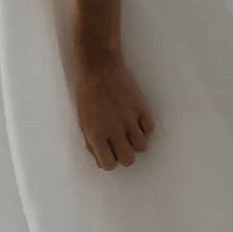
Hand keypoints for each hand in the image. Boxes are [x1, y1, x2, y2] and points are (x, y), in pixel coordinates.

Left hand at [75, 53, 154, 169]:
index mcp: (96, 134)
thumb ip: (91, 142)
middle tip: (120, 143)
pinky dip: (145, 127)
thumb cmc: (86, 93)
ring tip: (129, 131)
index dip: (109, 160)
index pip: (108, 165)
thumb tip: (101, 158)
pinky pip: (150, 128)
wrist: (99, 67)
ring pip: (142, 146)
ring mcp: (130, 119)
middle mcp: (114, 130)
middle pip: (128, 160)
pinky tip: (137, 119)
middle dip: (124, 154)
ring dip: (136, 142)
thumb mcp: (82, 120)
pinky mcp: (141, 108)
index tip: (107, 152)